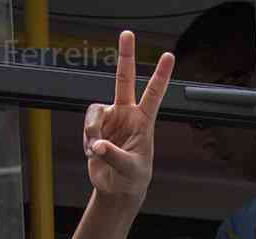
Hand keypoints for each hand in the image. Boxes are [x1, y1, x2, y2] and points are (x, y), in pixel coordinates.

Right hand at [82, 31, 174, 197]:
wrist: (117, 187)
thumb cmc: (132, 178)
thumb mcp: (130, 170)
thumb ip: (114, 156)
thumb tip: (98, 144)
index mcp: (143, 122)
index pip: (154, 94)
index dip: (161, 75)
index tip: (169, 56)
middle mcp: (127, 114)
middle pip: (124, 79)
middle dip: (125, 56)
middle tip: (127, 34)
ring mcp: (110, 118)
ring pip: (94, 111)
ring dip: (92, 131)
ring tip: (98, 150)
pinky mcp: (96, 127)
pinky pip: (86, 126)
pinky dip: (87, 140)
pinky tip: (94, 152)